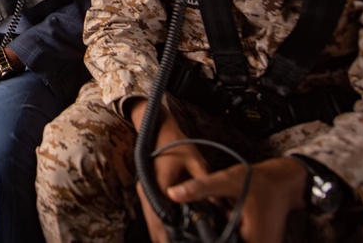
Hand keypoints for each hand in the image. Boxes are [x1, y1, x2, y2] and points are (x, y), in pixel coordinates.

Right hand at [128, 99, 209, 242]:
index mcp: (157, 184)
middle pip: (154, 226)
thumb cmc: (177, 144)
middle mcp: (146, 191)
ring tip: (181, 242)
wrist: (159, 131)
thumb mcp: (196, 162)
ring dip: (165, 235)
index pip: (162, 218)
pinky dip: (163, 226)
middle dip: (167, 240)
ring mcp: (144, 192)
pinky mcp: (147, 192)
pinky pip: (153, 215)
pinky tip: (176, 233)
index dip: (171, 236)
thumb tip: (218, 207)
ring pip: (152, 223)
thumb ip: (204, 185)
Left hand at [166, 156, 307, 242]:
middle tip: (194, 229)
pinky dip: (227, 236)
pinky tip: (221, 224)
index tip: (187, 237)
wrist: (285, 181)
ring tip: (211, 222)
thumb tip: (172, 193)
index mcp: (253, 240)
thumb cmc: (260, 181)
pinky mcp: (260, 242)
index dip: (206, 241)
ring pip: (229, 242)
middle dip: (209, 239)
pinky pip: (237, 240)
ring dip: (218, 237)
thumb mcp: (227, 180)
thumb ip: (200, 188)